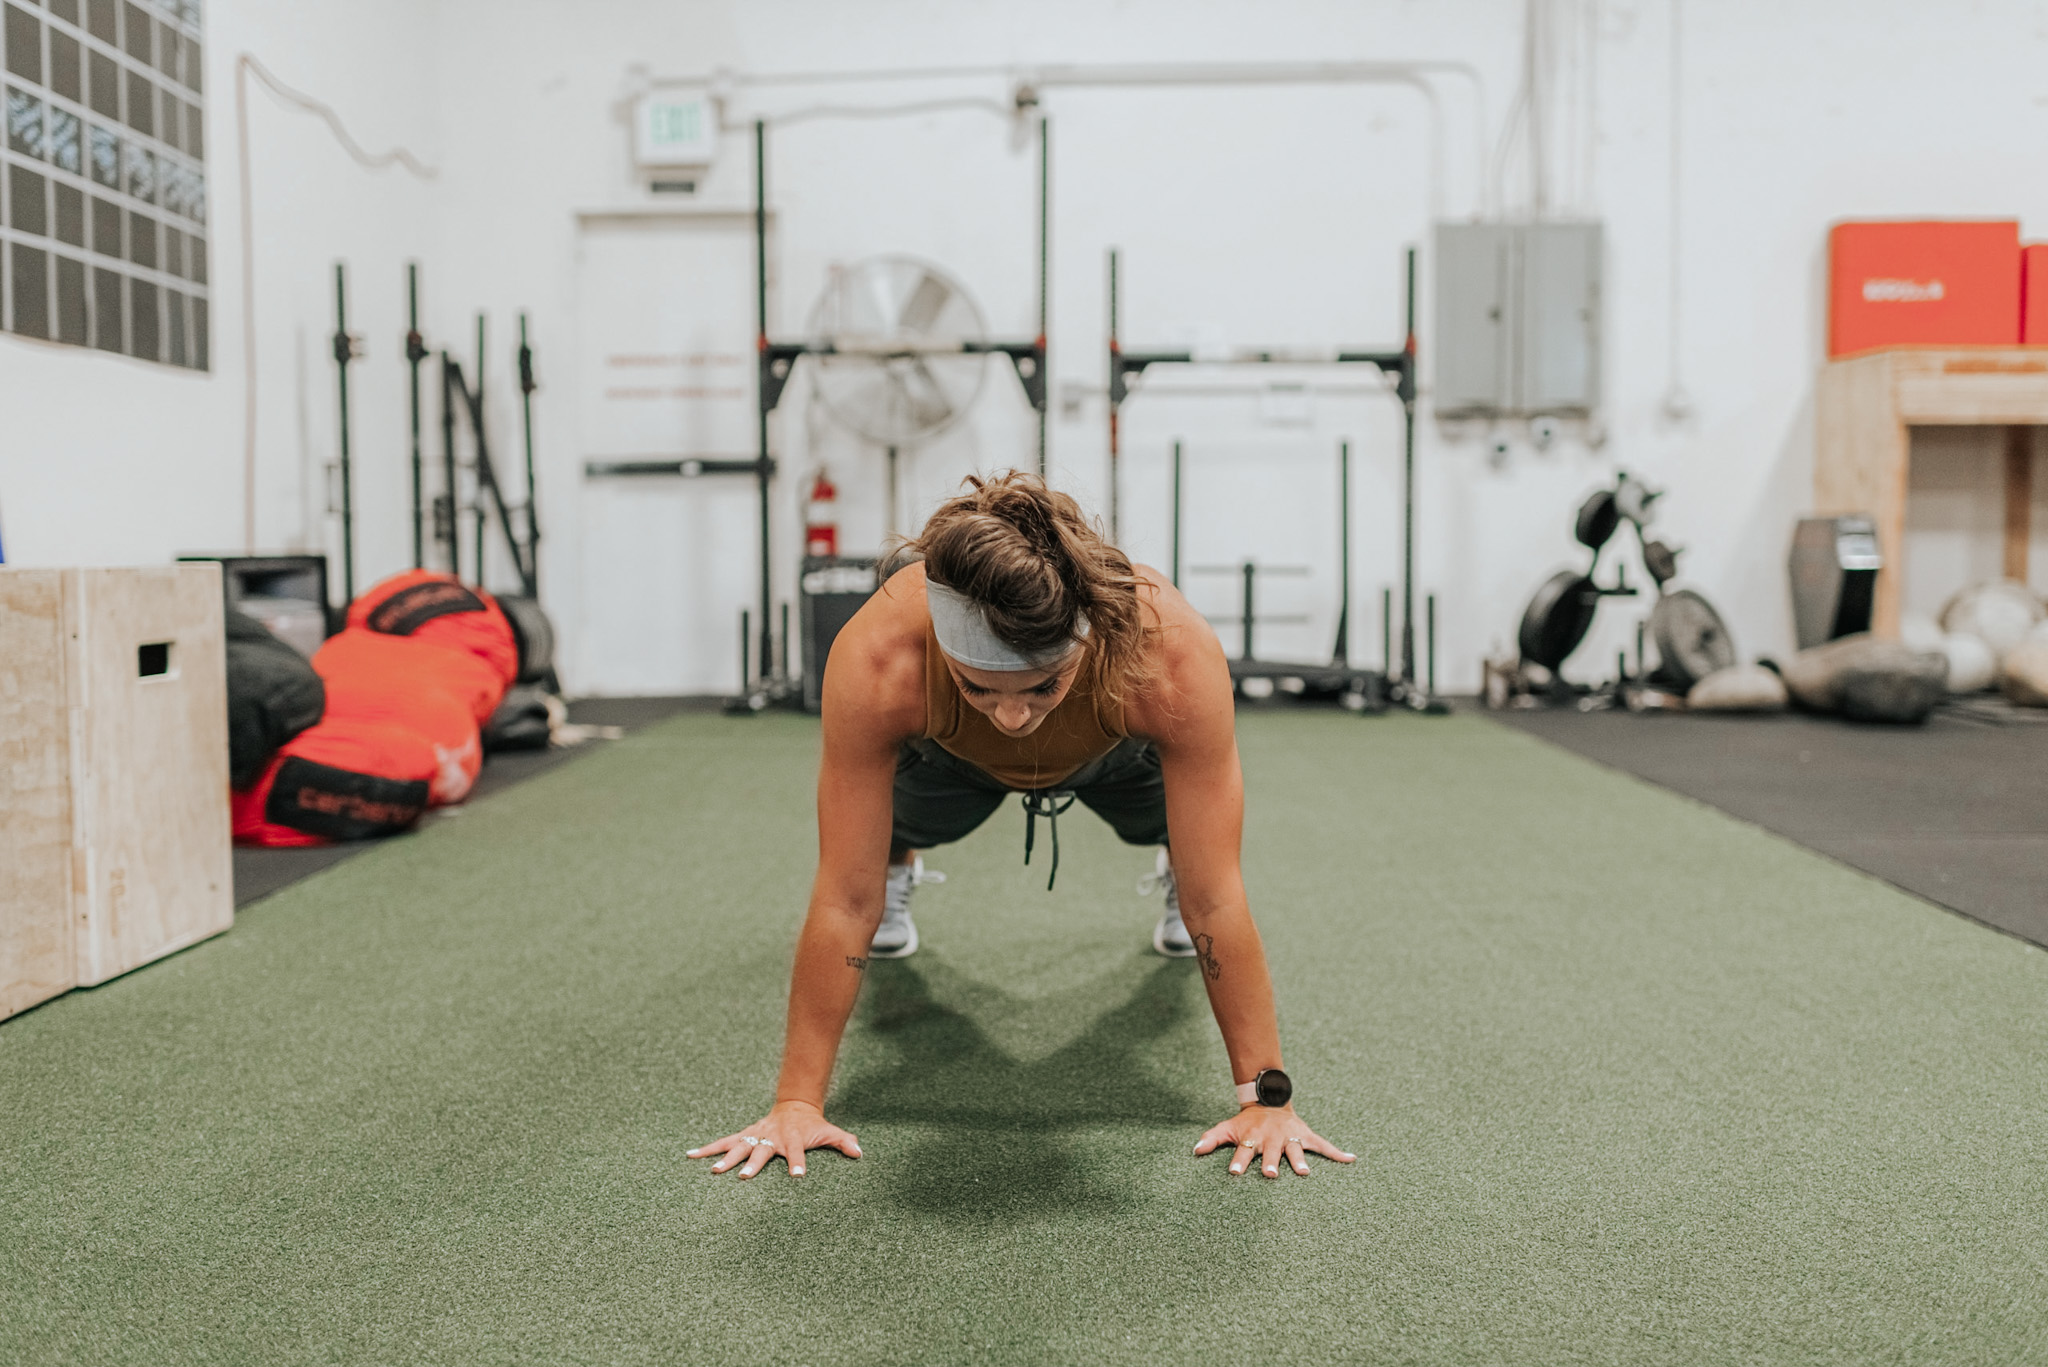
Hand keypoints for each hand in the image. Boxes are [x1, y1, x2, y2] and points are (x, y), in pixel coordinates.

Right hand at [688, 1100, 860, 1179]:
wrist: (794, 1106)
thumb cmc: (812, 1125)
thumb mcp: (829, 1131)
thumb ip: (843, 1141)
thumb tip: (859, 1152)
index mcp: (794, 1139)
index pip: (797, 1152)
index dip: (797, 1162)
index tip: (797, 1176)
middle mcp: (772, 1137)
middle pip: (763, 1151)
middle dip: (754, 1164)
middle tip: (744, 1177)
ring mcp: (756, 1135)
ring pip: (740, 1147)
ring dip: (727, 1158)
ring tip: (715, 1172)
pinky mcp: (744, 1135)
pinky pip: (723, 1142)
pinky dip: (707, 1149)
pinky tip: (690, 1156)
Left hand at [1194, 1105, 1354, 1177]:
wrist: (1270, 1100)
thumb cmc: (1247, 1122)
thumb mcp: (1228, 1127)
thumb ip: (1212, 1138)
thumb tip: (1194, 1151)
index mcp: (1252, 1137)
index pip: (1243, 1150)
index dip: (1239, 1161)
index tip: (1235, 1172)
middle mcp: (1272, 1138)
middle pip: (1270, 1152)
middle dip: (1270, 1162)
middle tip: (1270, 1174)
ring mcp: (1290, 1136)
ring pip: (1295, 1149)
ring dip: (1299, 1160)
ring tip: (1305, 1173)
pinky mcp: (1306, 1135)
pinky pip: (1324, 1145)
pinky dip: (1338, 1152)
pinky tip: (1351, 1159)